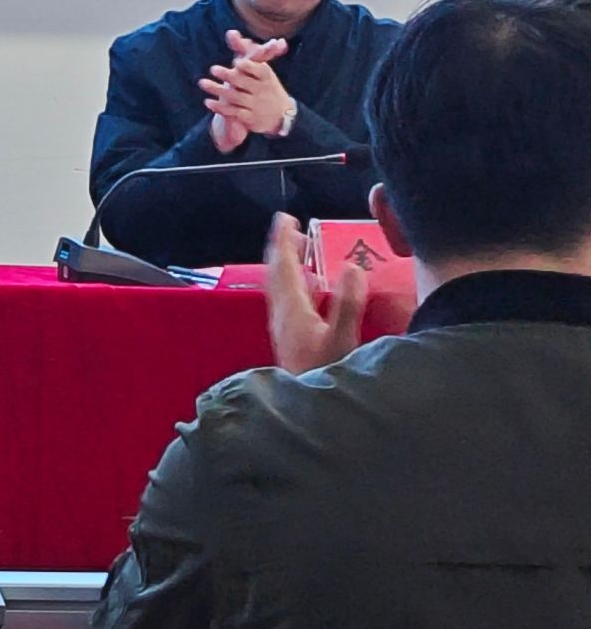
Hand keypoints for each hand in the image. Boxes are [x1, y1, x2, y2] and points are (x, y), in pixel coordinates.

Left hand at [202, 30, 293, 151]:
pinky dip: (220, 107)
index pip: (259, 70)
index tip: (238, 63)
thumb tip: (231, 32)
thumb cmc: (264, 84)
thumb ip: (245, 50)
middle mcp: (261, 90)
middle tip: (213, 69)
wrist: (281, 115)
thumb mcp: (259, 67)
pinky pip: (233, 112)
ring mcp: (255, 104)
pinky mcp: (249, 117)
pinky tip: (208, 101)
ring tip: (202, 82)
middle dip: (230, 76)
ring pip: (235, 97)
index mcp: (265, 75)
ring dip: (218, 90)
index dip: (249, 67)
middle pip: (244, 82)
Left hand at [265, 211, 365, 374]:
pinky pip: (285, 299)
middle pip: (277, 273)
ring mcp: (282, 326)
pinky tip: (304, 288)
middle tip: (292, 227)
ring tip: (299, 249)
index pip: (284, 267)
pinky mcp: (287, 337)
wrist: (306, 409)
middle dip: (283, 248)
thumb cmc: (326, 374)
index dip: (284, 241)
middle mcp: (281, 314)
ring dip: (286, 264)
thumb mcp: (342, 339)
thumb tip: (352, 267)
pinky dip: (292, 283)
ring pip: (279, 285)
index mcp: (292, 309)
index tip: (285, 218)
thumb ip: (347, 304)